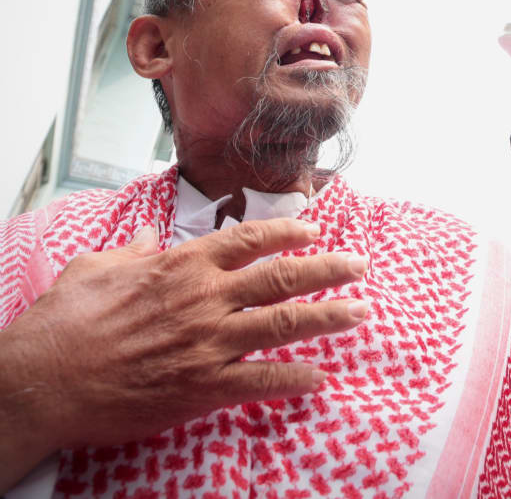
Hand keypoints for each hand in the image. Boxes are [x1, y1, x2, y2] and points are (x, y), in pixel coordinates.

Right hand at [0, 219, 367, 490]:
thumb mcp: (95, 268)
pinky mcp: (202, 387)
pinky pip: (260, 381)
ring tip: (360, 311)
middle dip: (327, 270)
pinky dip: (293, 379)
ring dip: (327, 316)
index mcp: (182, 266)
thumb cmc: (65, 323)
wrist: (42, 382)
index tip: (315, 232)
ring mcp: (208, 343)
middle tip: (360, 266)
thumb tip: (147, 234)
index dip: (288, 234)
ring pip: (282, 324)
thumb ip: (131, 249)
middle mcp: (205, 299)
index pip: (249, 240)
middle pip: (281, 278)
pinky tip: (319, 377)